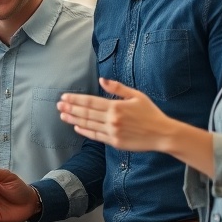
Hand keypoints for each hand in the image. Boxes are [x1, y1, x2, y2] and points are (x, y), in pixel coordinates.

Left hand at [58, 78, 173, 151]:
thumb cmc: (150, 113)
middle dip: (70, 108)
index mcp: (116, 106)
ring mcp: (112, 132)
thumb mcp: (136, 95)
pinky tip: (76, 126)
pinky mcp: (115, 142)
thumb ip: (117, 88)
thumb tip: (101, 80)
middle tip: (58, 105)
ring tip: (62, 115)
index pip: (90, 102)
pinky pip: (96, 136)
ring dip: (74, 119)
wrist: (162, 134)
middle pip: (86, 113)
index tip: (64, 97)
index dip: (76, 99)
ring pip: (88, 124)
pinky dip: (85, 131)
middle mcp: (112, 119)